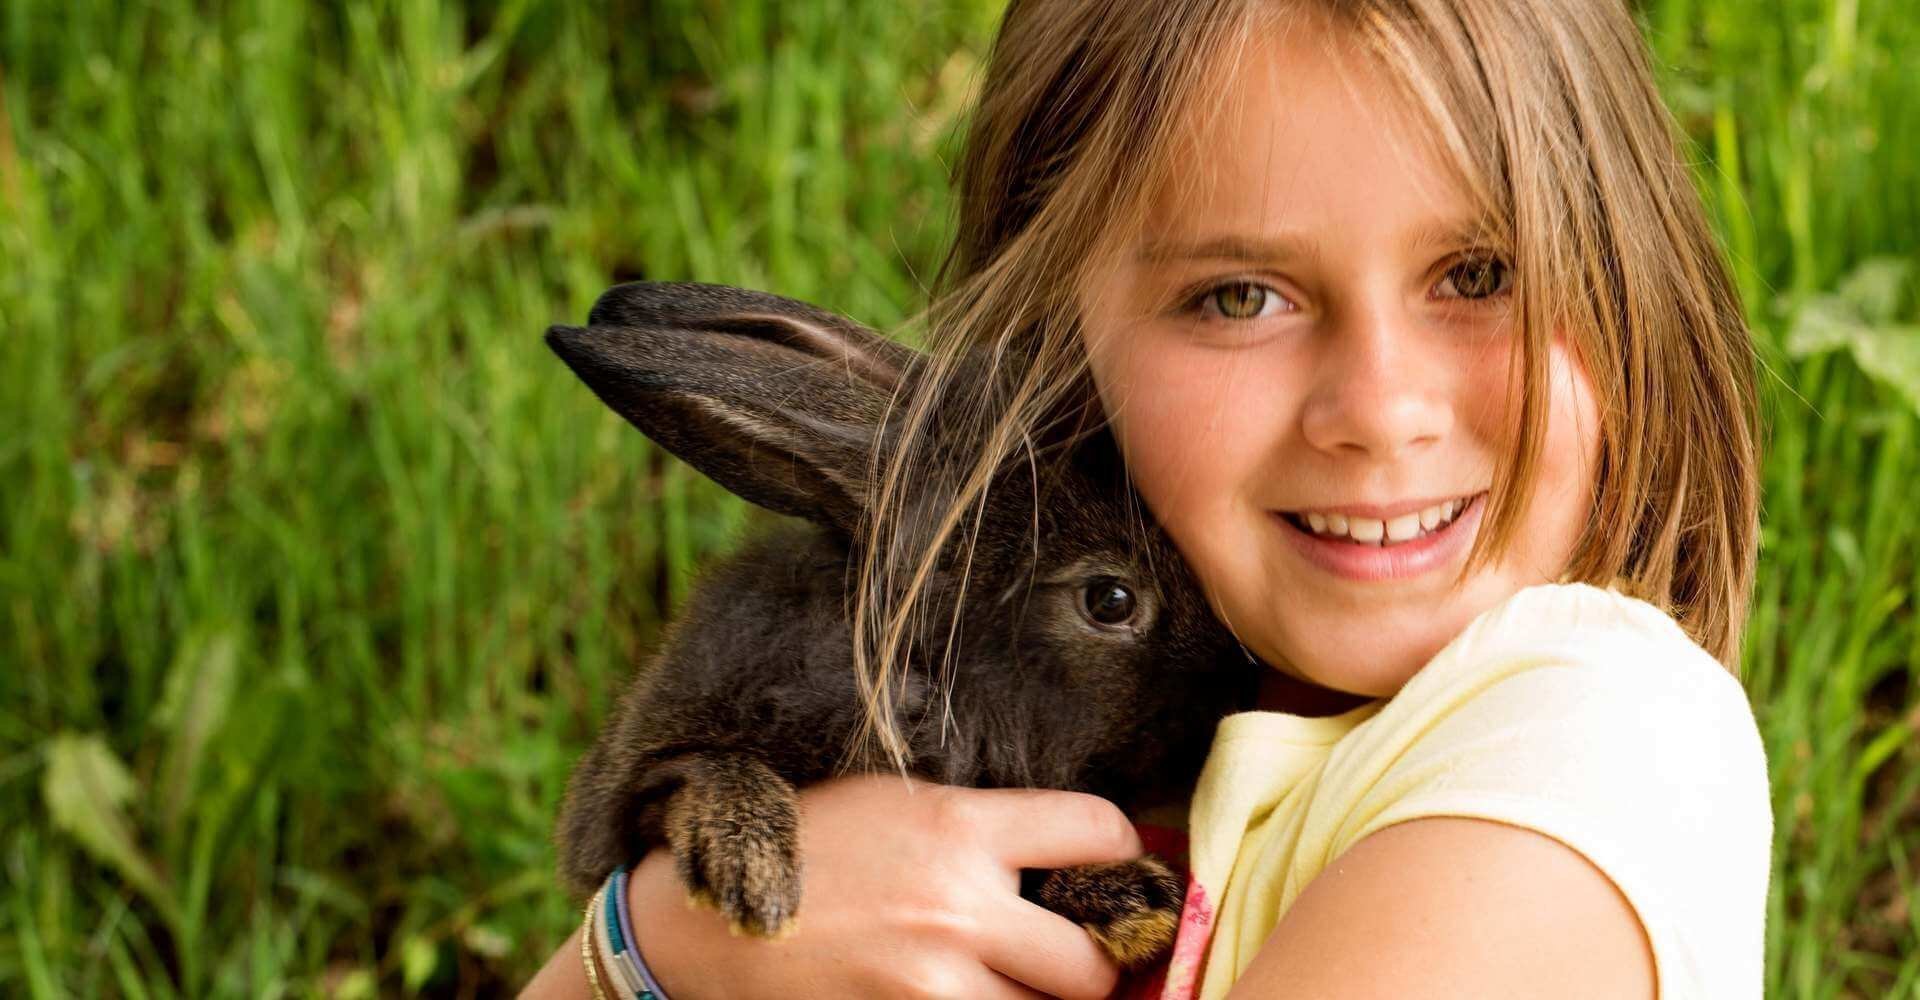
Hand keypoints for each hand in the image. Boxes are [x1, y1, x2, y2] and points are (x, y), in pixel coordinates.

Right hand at [628, 774, 1146, 998]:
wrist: (705, 923)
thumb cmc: (806, 851)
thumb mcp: (895, 802)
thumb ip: (979, 827)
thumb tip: (1063, 854)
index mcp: (959, 828)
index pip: (1095, 833)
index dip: (1124, 853)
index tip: (1120, 869)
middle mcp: (956, 908)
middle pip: (1091, 965)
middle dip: (1096, 968)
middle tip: (1079, 962)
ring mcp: (929, 984)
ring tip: (1020, 984)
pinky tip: (972, 998)